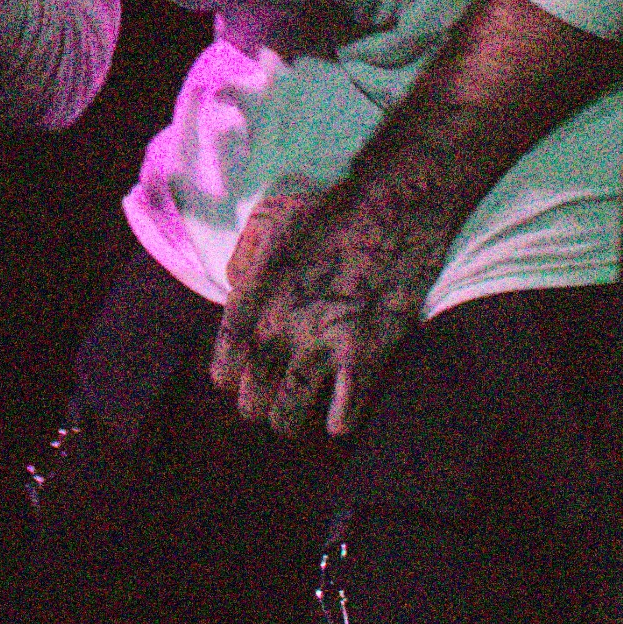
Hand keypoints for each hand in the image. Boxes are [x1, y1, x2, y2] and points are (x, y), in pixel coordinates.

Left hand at [210, 172, 458, 438]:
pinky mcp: (366, 350)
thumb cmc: (333, 202)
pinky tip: (337, 423)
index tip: (231, 378)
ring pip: (292, 408)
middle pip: (254, 391)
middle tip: (261, 407)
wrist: (396, 200)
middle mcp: (280, 325)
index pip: (226, 355)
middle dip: (255, 404)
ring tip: (289, 422)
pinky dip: (340, 419)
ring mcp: (323, 342)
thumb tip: (233, 285)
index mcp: (254, 293)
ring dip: (288, 419)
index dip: (227, 373)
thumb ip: (245, 257)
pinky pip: (347, 405)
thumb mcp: (270, 216)